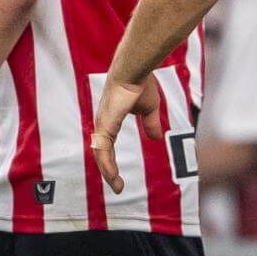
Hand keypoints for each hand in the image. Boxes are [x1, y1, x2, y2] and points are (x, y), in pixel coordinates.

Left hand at [91, 75, 166, 193]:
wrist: (134, 68)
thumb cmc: (141, 83)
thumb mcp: (149, 108)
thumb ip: (150, 123)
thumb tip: (155, 138)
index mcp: (111, 120)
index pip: (107, 146)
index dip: (111, 161)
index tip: (118, 176)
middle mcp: (103, 123)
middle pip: (102, 153)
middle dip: (108, 171)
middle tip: (118, 186)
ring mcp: (102, 124)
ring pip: (101, 155)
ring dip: (108, 172)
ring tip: (117, 186)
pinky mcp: (105, 124)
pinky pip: (103, 149)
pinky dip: (107, 164)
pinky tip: (112, 175)